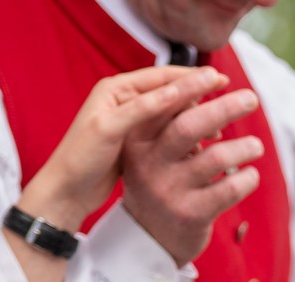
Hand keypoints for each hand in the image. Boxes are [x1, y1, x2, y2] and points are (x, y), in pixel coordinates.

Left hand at [16, 66, 221, 230]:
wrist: (67, 192)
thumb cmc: (80, 159)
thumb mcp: (111, 129)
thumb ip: (143, 108)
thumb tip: (177, 91)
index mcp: (114, 90)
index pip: (161, 77)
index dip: (192, 78)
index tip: (219, 79)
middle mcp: (123, 102)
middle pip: (169, 92)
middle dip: (198, 96)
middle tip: (227, 99)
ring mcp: (130, 122)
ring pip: (171, 113)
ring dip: (194, 118)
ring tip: (218, 129)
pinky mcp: (136, 142)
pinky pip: (167, 132)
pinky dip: (185, 136)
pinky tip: (201, 146)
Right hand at [121, 84, 265, 265]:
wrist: (148, 238)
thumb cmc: (160, 183)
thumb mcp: (153, 152)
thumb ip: (173, 123)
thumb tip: (215, 91)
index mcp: (137, 141)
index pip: (166, 104)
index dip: (194, 87)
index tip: (219, 78)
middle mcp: (150, 163)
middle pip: (190, 125)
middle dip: (225, 107)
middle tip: (251, 99)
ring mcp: (169, 190)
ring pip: (216, 157)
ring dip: (244, 147)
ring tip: (256, 146)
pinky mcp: (191, 214)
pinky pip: (229, 189)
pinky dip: (247, 179)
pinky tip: (252, 175)